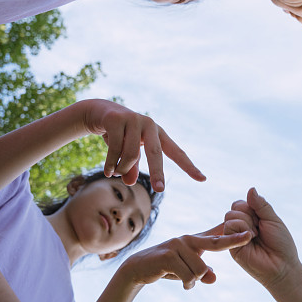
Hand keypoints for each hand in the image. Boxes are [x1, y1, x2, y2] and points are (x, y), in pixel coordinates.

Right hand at [80, 99, 205, 191]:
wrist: (98, 112)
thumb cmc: (119, 135)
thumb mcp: (128, 153)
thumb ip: (132, 167)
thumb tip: (130, 182)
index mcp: (158, 134)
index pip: (176, 152)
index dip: (189, 167)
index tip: (203, 179)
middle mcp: (149, 125)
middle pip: (156, 153)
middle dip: (158, 173)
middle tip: (160, 190)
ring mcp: (133, 120)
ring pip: (131, 154)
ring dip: (122, 169)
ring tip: (114, 174)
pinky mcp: (116, 119)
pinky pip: (115, 149)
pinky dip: (111, 164)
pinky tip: (107, 172)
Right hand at [115, 225, 251, 289]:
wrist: (139, 268)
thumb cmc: (167, 268)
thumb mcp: (187, 271)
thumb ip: (203, 273)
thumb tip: (213, 278)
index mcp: (195, 241)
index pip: (218, 238)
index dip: (234, 235)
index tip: (251, 232)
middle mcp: (188, 239)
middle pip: (215, 243)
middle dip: (233, 241)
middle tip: (249, 237)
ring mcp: (178, 245)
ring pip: (200, 269)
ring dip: (194, 281)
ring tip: (186, 281)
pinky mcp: (168, 255)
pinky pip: (188, 275)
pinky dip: (187, 284)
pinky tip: (182, 284)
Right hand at [224, 188, 300, 286]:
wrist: (282, 265)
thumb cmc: (280, 244)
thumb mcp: (273, 219)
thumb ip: (261, 205)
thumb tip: (251, 189)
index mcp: (250, 220)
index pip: (240, 203)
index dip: (251, 206)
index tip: (262, 220)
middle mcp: (240, 227)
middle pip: (234, 208)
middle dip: (249, 215)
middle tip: (259, 229)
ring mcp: (234, 237)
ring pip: (230, 216)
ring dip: (247, 223)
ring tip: (256, 236)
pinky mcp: (230, 246)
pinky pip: (229, 227)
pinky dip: (243, 229)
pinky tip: (251, 239)